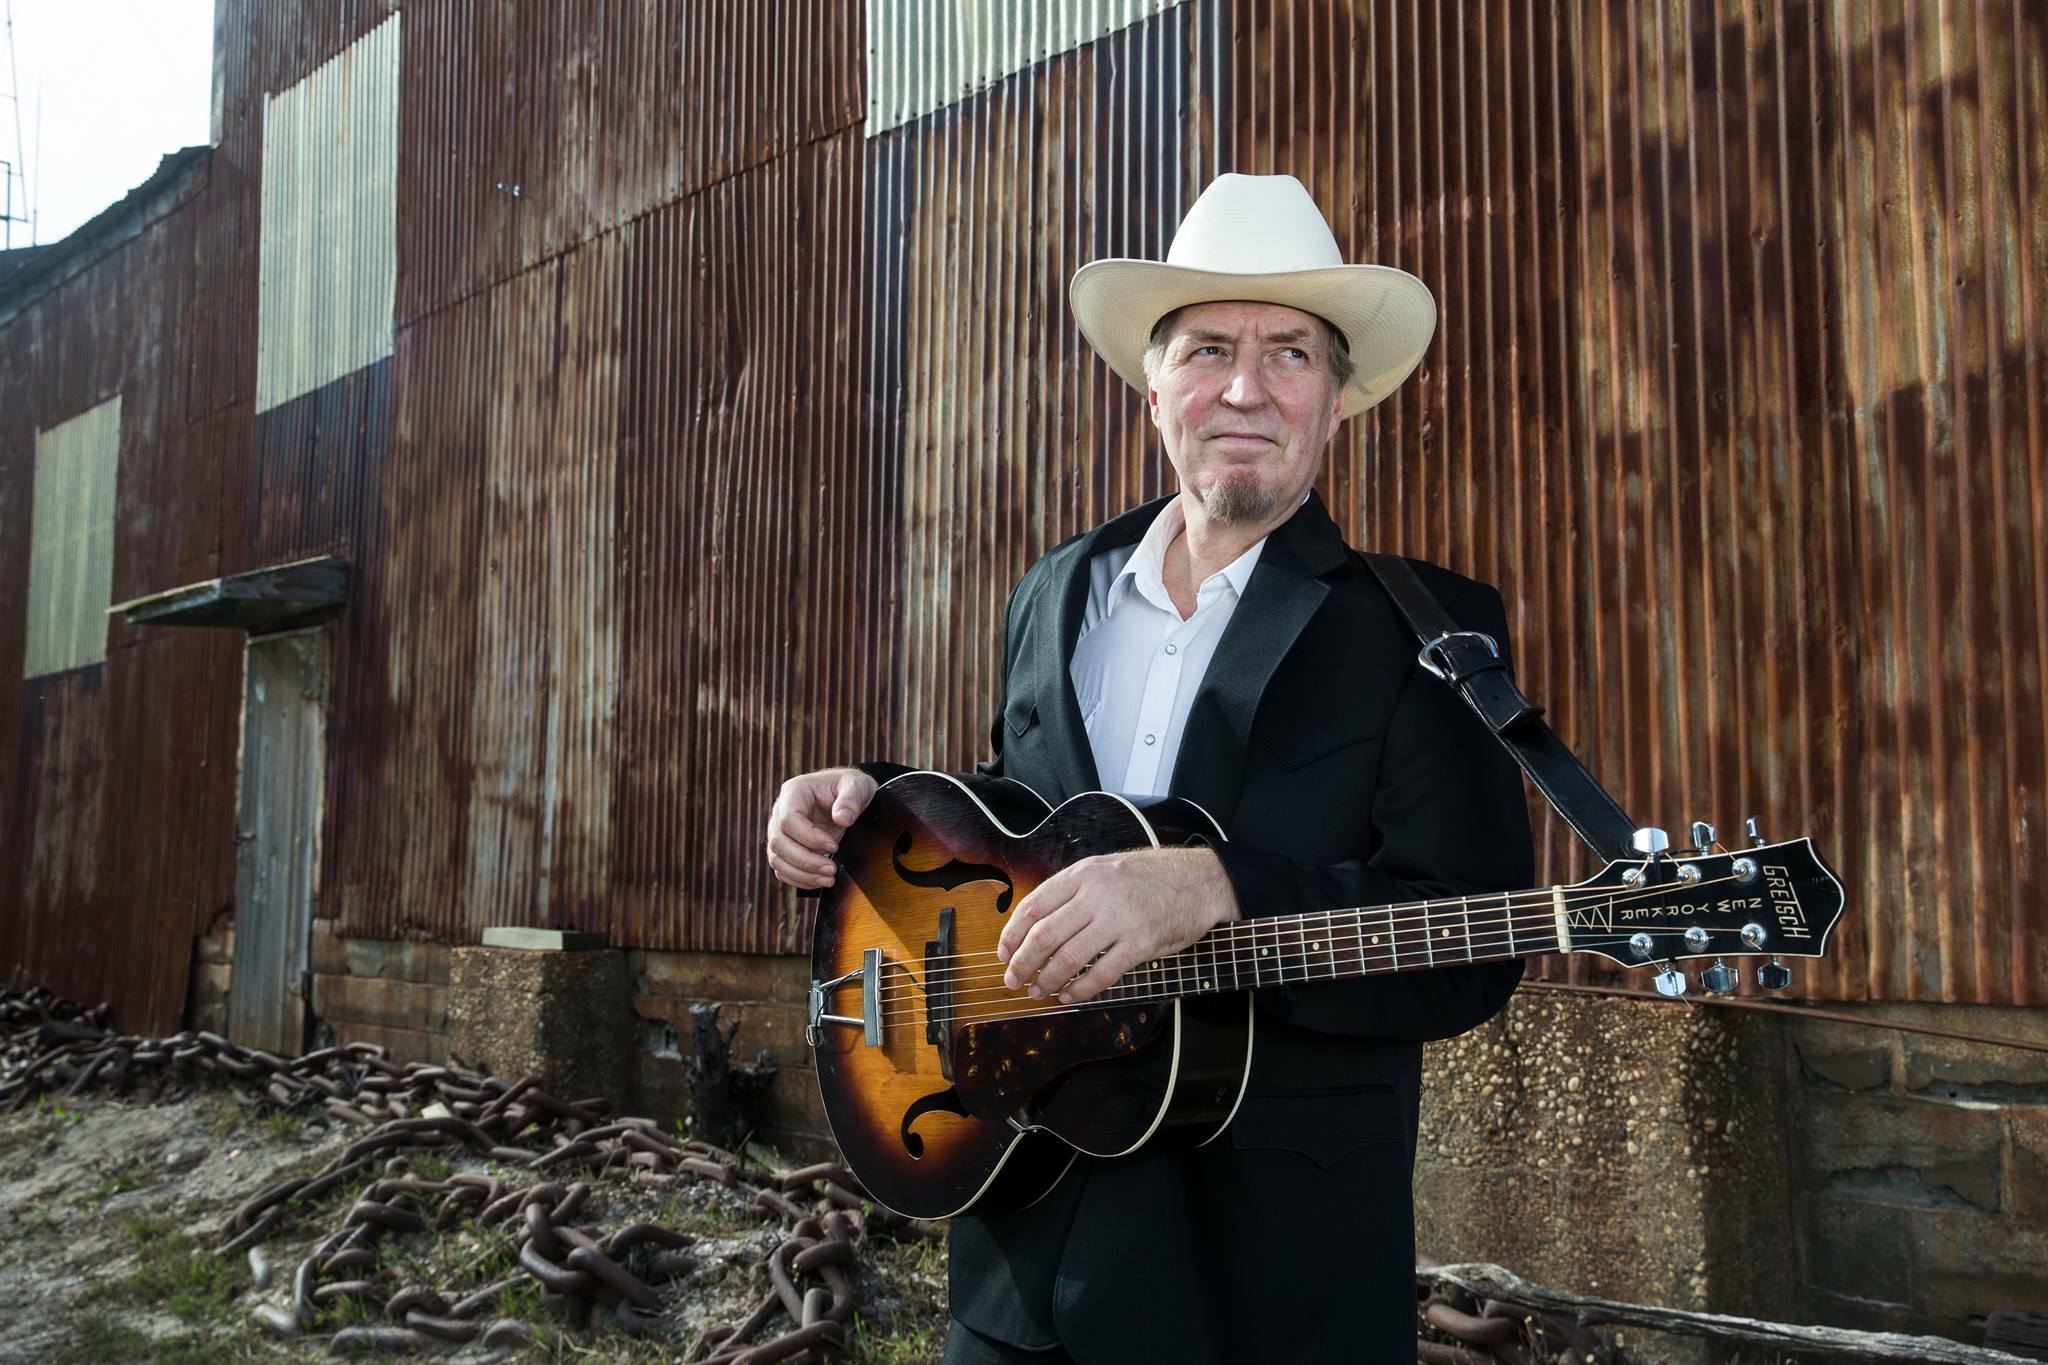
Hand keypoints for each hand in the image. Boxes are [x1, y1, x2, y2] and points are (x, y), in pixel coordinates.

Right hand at [766, 768, 877, 888]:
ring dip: (802, 874)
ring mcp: (780, 831)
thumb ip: (851, 799)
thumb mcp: (857, 786)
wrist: (847, 797)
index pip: (788, 819)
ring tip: (828, 879)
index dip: (809, 837)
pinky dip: (799, 879)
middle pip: (778, 842)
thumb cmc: (849, 787)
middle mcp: (780, 811)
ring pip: (776, 859)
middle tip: (831, 869)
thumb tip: (842, 819)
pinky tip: (819, 881)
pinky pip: (782, 869)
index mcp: (794, 792)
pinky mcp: (785, 848)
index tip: (833, 846)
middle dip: (805, 861)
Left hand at [996, 847, 1241, 1002]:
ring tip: (1038, 992)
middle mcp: (1097, 894)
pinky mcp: (1141, 944)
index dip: (1011, 935)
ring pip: (1069, 958)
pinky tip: (1069, 997)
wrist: (1199, 881)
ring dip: (1047, 981)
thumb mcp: (1105, 870)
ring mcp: (1120, 919)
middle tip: (1013, 981)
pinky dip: (1080, 991)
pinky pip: (1102, 974)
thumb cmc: (1149, 879)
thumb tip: (1034, 926)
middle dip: (1022, 964)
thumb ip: (1073, 892)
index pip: (1033, 906)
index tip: (1003, 955)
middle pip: (1044, 935)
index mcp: (1083, 874)